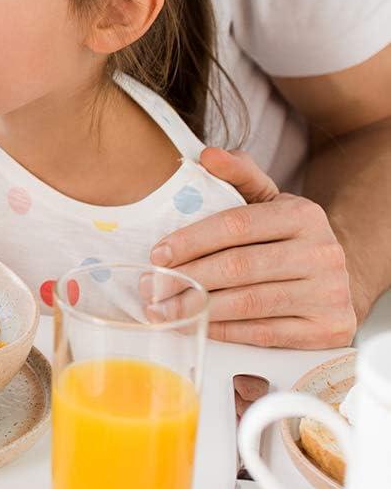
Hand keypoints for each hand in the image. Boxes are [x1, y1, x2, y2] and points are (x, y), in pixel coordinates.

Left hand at [151, 147, 356, 347]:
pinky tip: (198, 325)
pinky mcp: (328, 330)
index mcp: (304, 215)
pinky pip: (264, 332)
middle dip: (186, 278)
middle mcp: (323, 253)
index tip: (158, 254)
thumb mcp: (269, 201)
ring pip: (248, 302)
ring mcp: (329, 294)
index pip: (236, 225)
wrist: (338, 282)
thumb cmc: (288, 239)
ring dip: (197, 308)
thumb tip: (208, 156)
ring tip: (163, 311)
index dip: (191, 240)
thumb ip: (239, 174)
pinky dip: (225, 331)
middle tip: (151, 288)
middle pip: (238, 266)